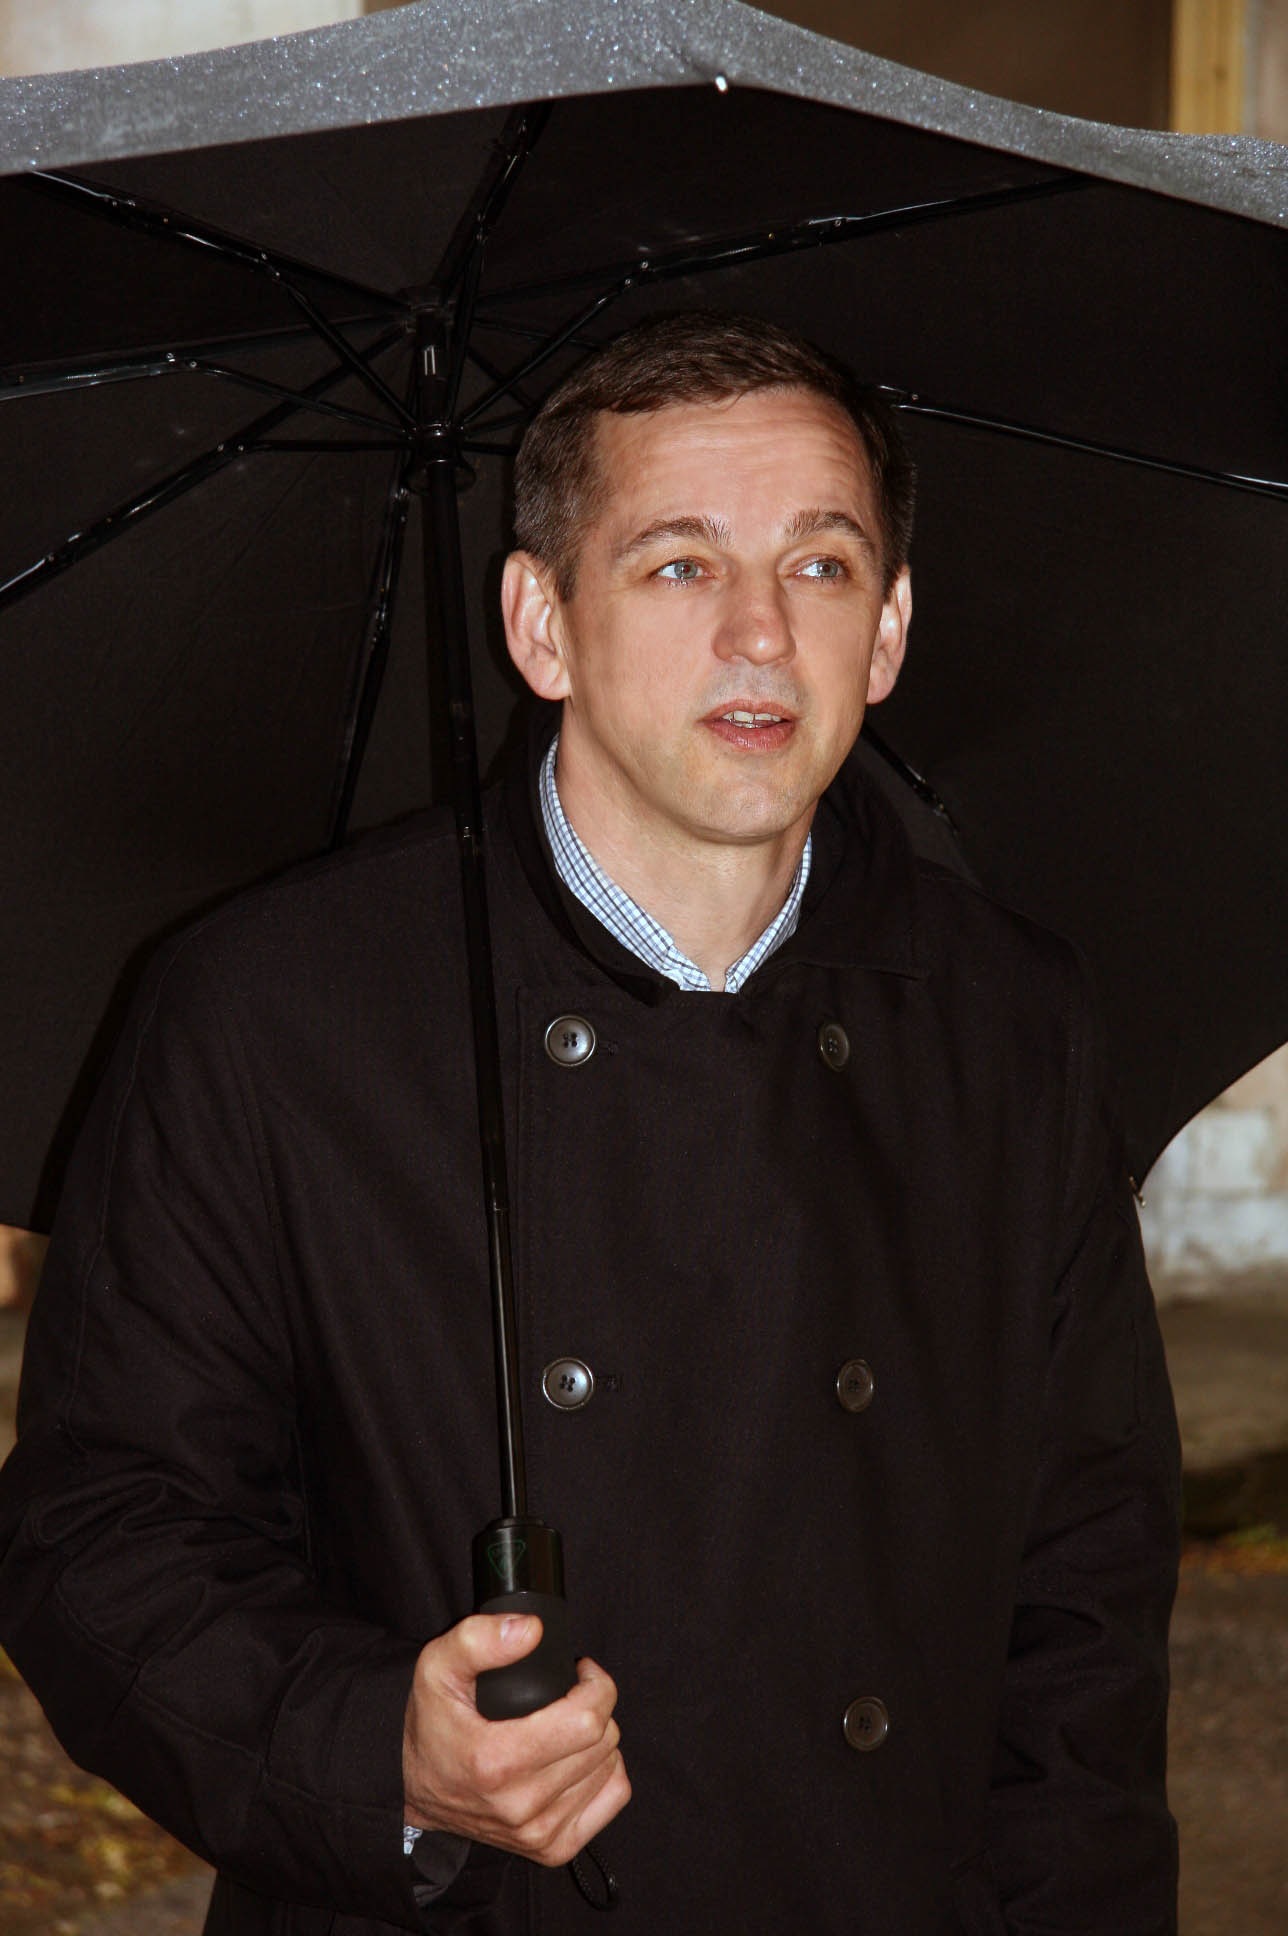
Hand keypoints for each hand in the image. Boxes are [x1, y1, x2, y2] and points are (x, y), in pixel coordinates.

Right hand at [402, 1613, 629, 1864]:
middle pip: (602, 1742)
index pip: (587, 1721)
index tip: (580, 1671)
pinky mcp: (552, 1849)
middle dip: (595, 1707)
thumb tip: (531, 1630)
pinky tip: (578, 1758)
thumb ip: (478, 1639)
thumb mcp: (437, 1667)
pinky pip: (612, 1798)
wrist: (413, 1788)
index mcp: (497, 1762)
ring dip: (598, 1739)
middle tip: (568, 1696)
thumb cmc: (431, 1724)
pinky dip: (605, 1772)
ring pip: (610, 1767)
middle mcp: (520, 1805)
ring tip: (566, 1726)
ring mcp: (538, 1833)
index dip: (595, 1684)